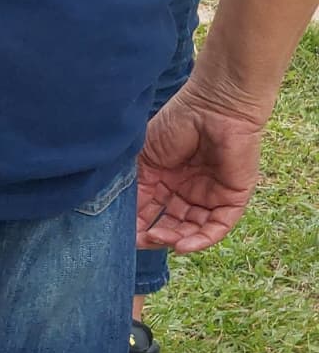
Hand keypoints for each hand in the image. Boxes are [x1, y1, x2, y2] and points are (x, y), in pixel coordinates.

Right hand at [137, 82, 263, 252]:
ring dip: (175, 239)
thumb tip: (120, 216)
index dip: (137, 224)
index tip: (121, 235)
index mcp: (165, 180)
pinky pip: (218, 226)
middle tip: (141, 239)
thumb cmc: (176, 123)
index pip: (150, 210)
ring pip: (193, 229)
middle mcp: (188, 190)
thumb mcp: (144, 158)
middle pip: (171, 224)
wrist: (214, 107)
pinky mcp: (232, 197)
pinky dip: (201, 240)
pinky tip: (181, 245)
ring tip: (158, 238)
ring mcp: (210, 195)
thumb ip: (135, 186)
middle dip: (155, 235)